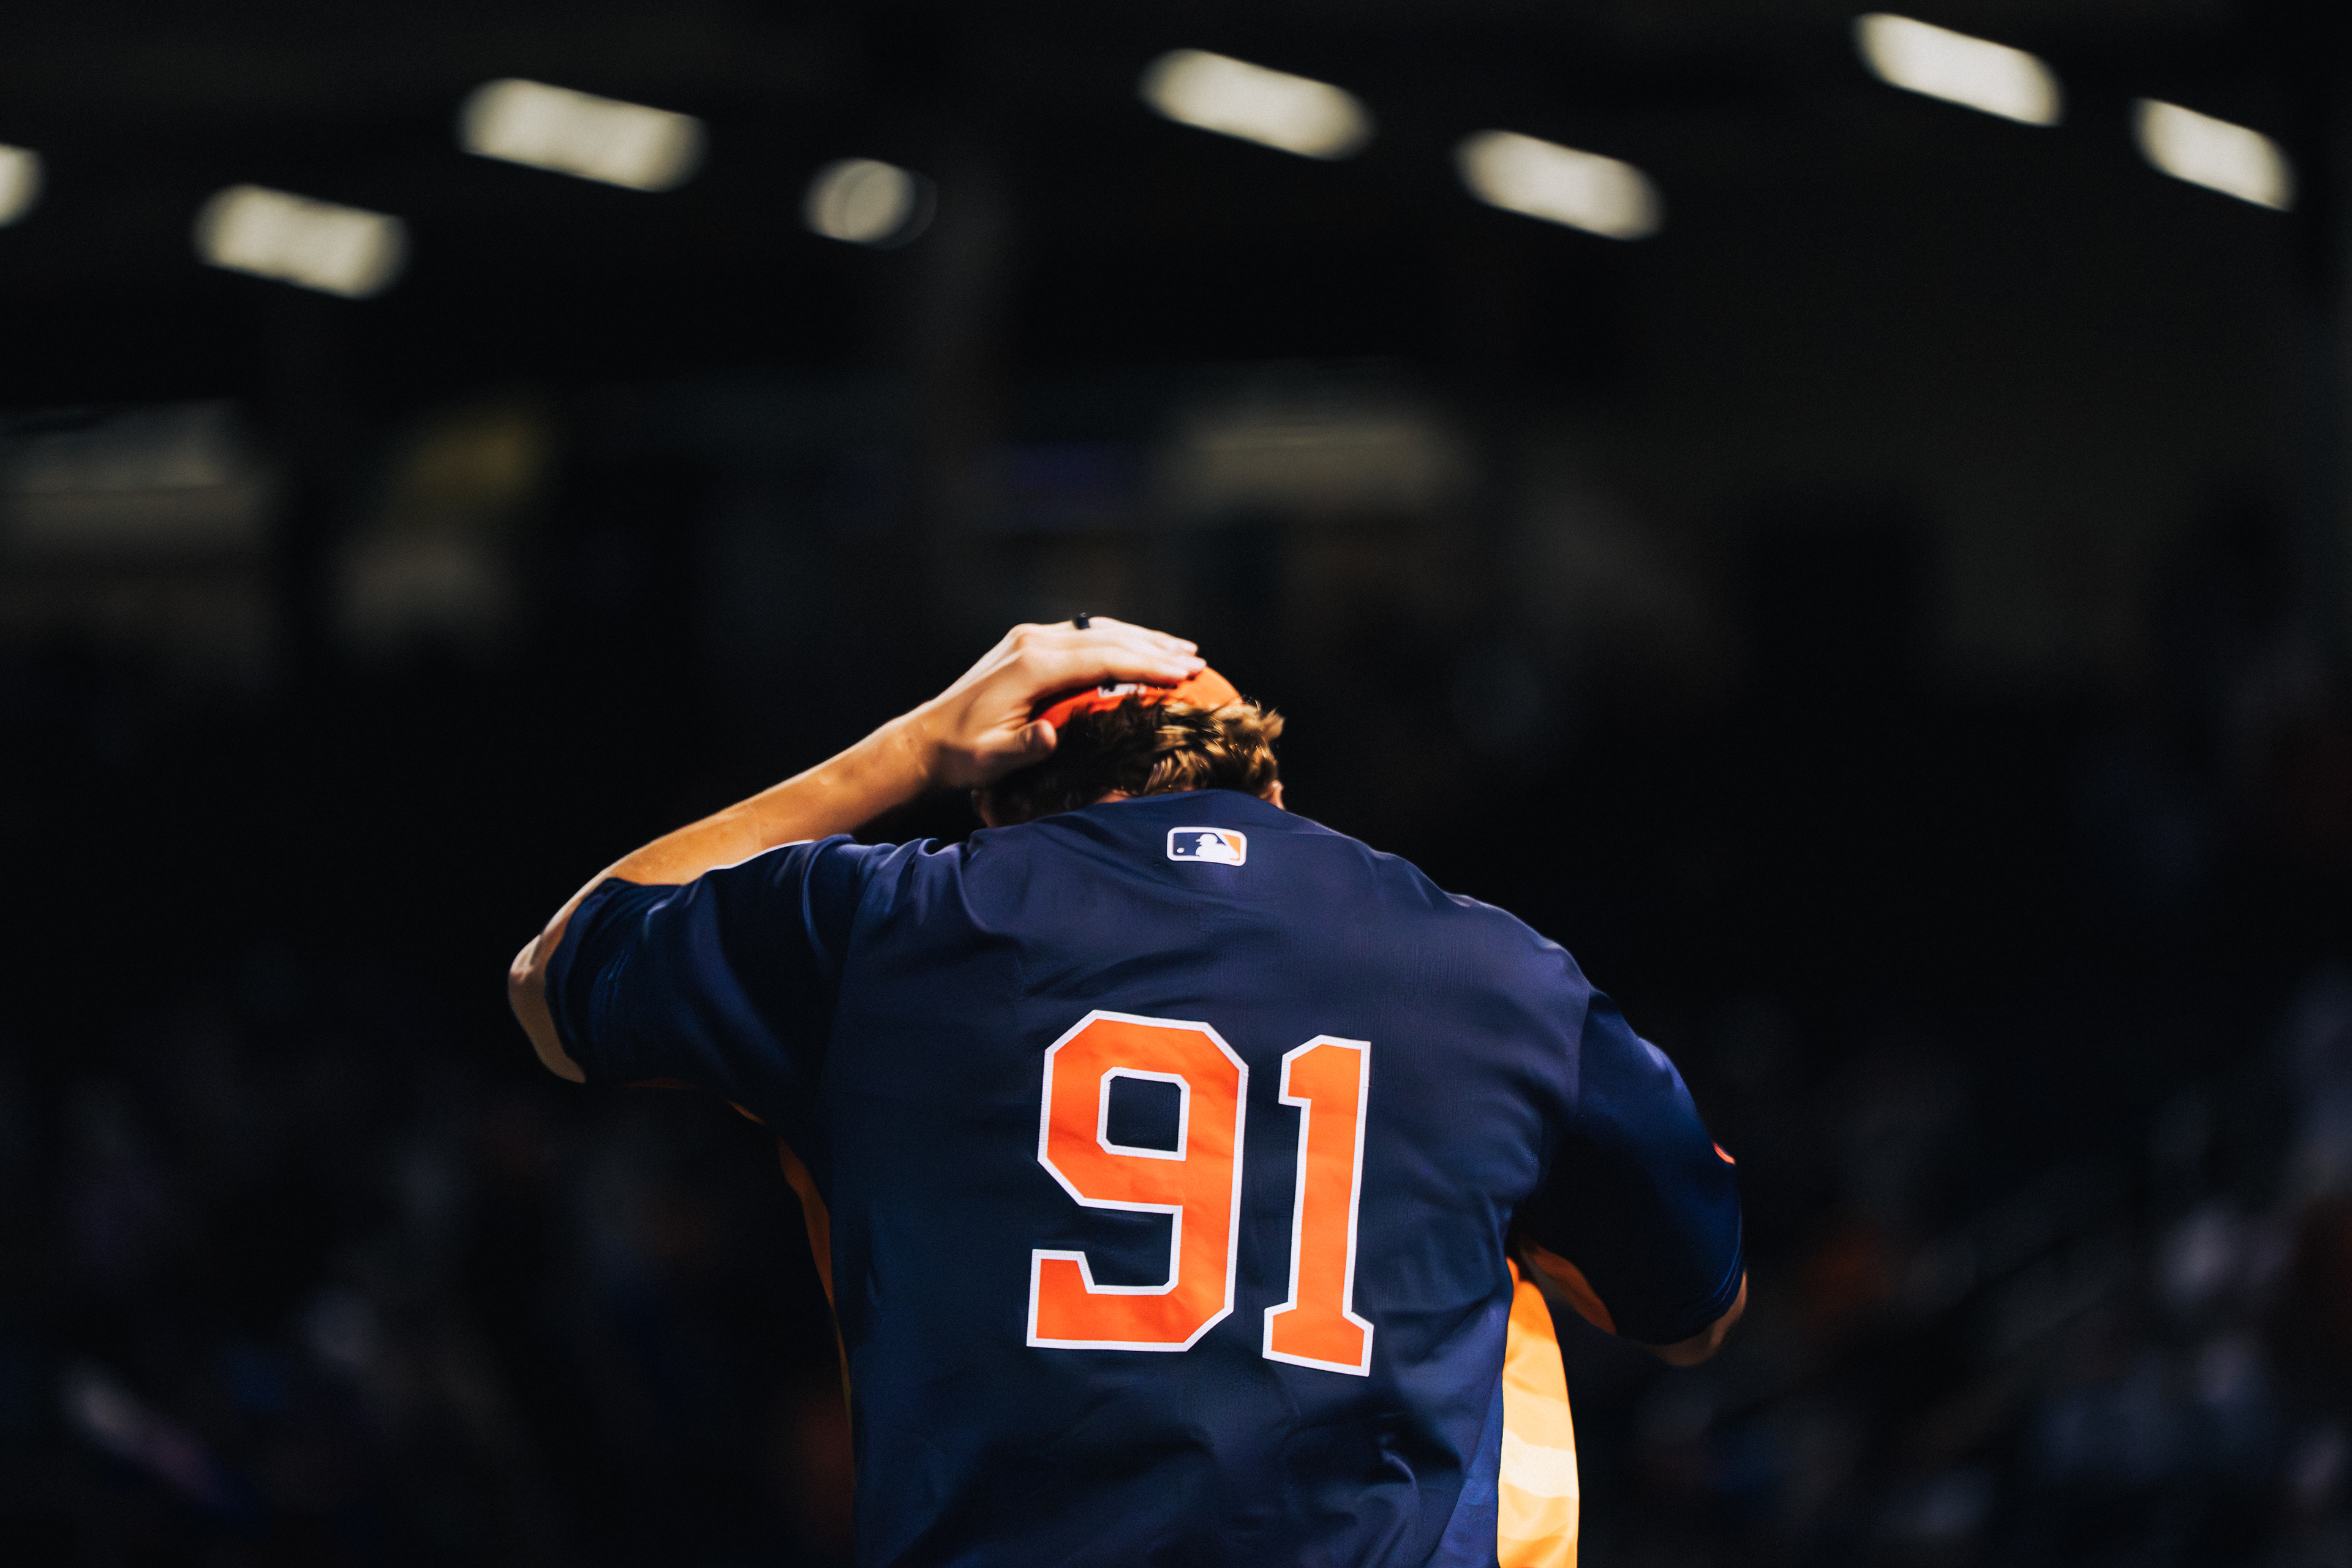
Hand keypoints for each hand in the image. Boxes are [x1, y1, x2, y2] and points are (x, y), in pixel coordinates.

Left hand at [911, 618, 1203, 788]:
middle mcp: (1034, 641)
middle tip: (1198, 661)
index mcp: (1033, 665)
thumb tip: (1051, 738)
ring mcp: (1030, 637)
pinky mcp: (1028, 643)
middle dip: (1156, 647)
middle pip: (1108, 636)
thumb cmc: (964, 755)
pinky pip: (1083, 634)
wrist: (927, 739)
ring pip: (1098, 629)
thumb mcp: (992, 759)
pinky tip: (1138, 647)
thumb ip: (1025, 747)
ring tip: (1182, 650)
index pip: (1104, 657)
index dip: (1147, 664)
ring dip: (1141, 638)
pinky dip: (1117, 638)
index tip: (1184, 674)